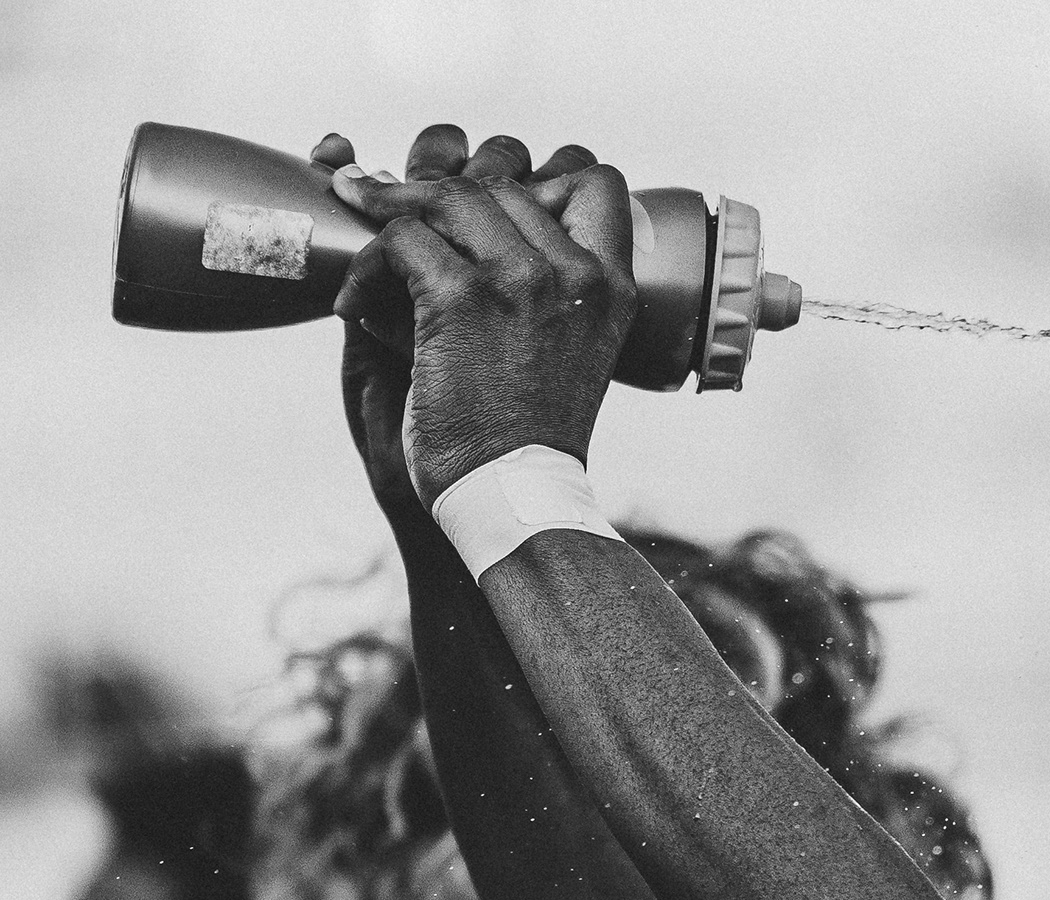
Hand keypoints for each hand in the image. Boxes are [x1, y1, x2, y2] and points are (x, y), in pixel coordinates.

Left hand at [325, 125, 638, 505]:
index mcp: (612, 284)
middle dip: (437, 194)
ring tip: (369, 255)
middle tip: (393, 220)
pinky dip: (364, 268)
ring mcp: (521, 280)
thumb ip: (544, 279)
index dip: (536, 174)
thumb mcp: (568, 344)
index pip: (591, 178)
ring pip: (444, 197)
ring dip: (391, 218)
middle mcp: (575, 272)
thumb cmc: (524, 429)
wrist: (509, 495)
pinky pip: (398, 240)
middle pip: (499, 180)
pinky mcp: (461, 298)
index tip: (490, 207)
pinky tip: (356, 306)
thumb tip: (476, 202)